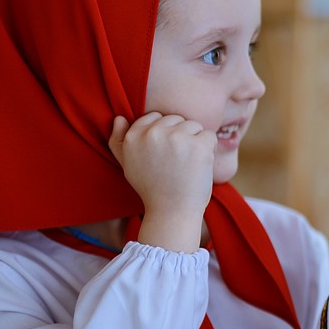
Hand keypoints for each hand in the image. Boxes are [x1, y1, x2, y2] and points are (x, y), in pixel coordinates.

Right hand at [110, 113, 213, 250]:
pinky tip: (199, 165)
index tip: (165, 154)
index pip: (155, 117)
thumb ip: (119, 141)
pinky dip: (209, 149)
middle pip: (176, 119)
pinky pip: (209, 135)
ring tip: (187, 164)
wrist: (172, 211)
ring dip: (195, 142)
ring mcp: (176, 138)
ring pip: (194, 125)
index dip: (164, 134)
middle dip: (180, 136)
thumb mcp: (128, 165)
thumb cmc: (151, 188)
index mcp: (134, 136)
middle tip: (176, 162)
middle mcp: (153, 133)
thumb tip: (119, 118)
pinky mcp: (198, 145)